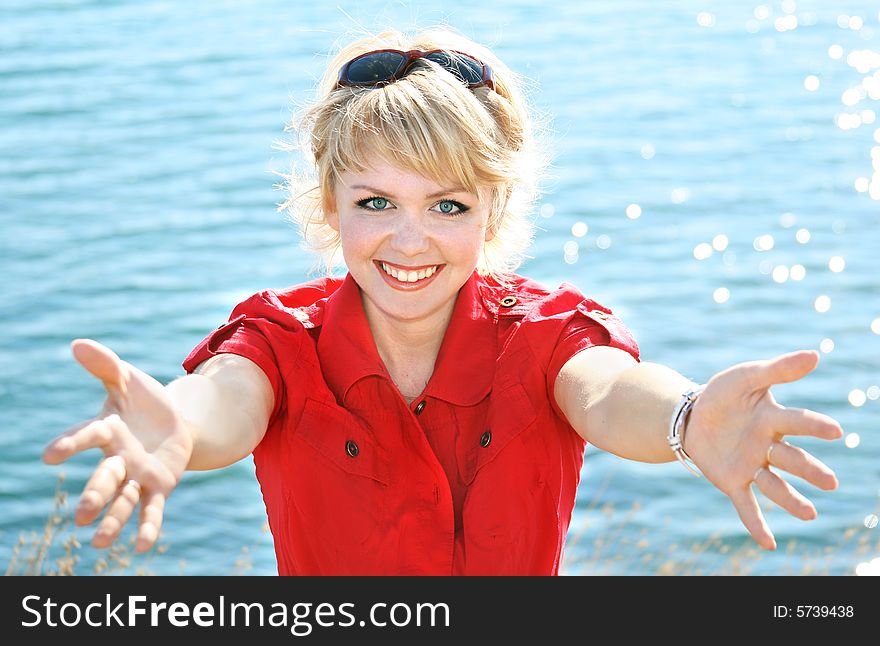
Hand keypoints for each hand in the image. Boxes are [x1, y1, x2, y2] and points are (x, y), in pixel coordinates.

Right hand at [43, 339, 192, 552]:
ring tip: (101, 542)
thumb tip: (78, 344)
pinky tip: (141, 546)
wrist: (175, 421)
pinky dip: (147, 527)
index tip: (50, 455)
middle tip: (83, 515)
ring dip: (113, 519)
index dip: (70, 444)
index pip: (87, 436)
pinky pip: (152, 509)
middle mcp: (118, 458)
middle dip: (95, 495)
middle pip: (105, 477)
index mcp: (108, 429)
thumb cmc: (143, 400)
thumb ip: (106, 366)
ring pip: (124, 500)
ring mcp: (137, 475)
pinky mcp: (158, 486)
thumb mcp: (129, 378)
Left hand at [683, 349, 842, 549]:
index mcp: (773, 419)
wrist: (690, 415)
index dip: (814, 426)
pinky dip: (757, 525)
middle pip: (792, 459)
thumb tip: (816, 354)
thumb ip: (777, 369)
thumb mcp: (745, 377)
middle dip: (810, 471)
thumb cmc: (723, 394)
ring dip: (792, 500)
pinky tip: (769, 544)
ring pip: (775, 485)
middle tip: (830, 482)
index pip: (797, 422)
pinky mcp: (733, 482)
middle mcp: (768, 446)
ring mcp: (752, 466)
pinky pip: (747, 505)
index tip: (835, 431)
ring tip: (809, 514)